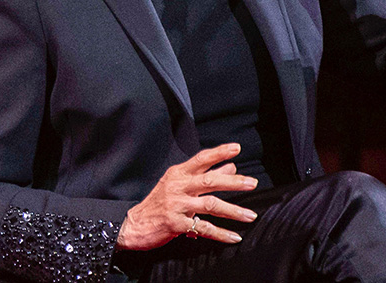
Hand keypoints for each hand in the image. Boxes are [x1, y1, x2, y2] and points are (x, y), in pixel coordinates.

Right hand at [116, 143, 258, 249]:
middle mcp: (177, 186)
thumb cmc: (159, 203)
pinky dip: (221, 233)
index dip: (219, 152)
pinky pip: (203, 228)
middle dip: (233, 182)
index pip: (201, 159)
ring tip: (250, 215)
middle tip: (252, 183)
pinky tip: (234, 236)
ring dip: (233, 211)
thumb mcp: (178, 184)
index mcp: (178, 174)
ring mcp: (176, 205)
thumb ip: (204, 175)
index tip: (237, 148)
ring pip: (210, 205)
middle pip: (209, 181)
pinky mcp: (175, 224)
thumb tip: (231, 167)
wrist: (133, 225)